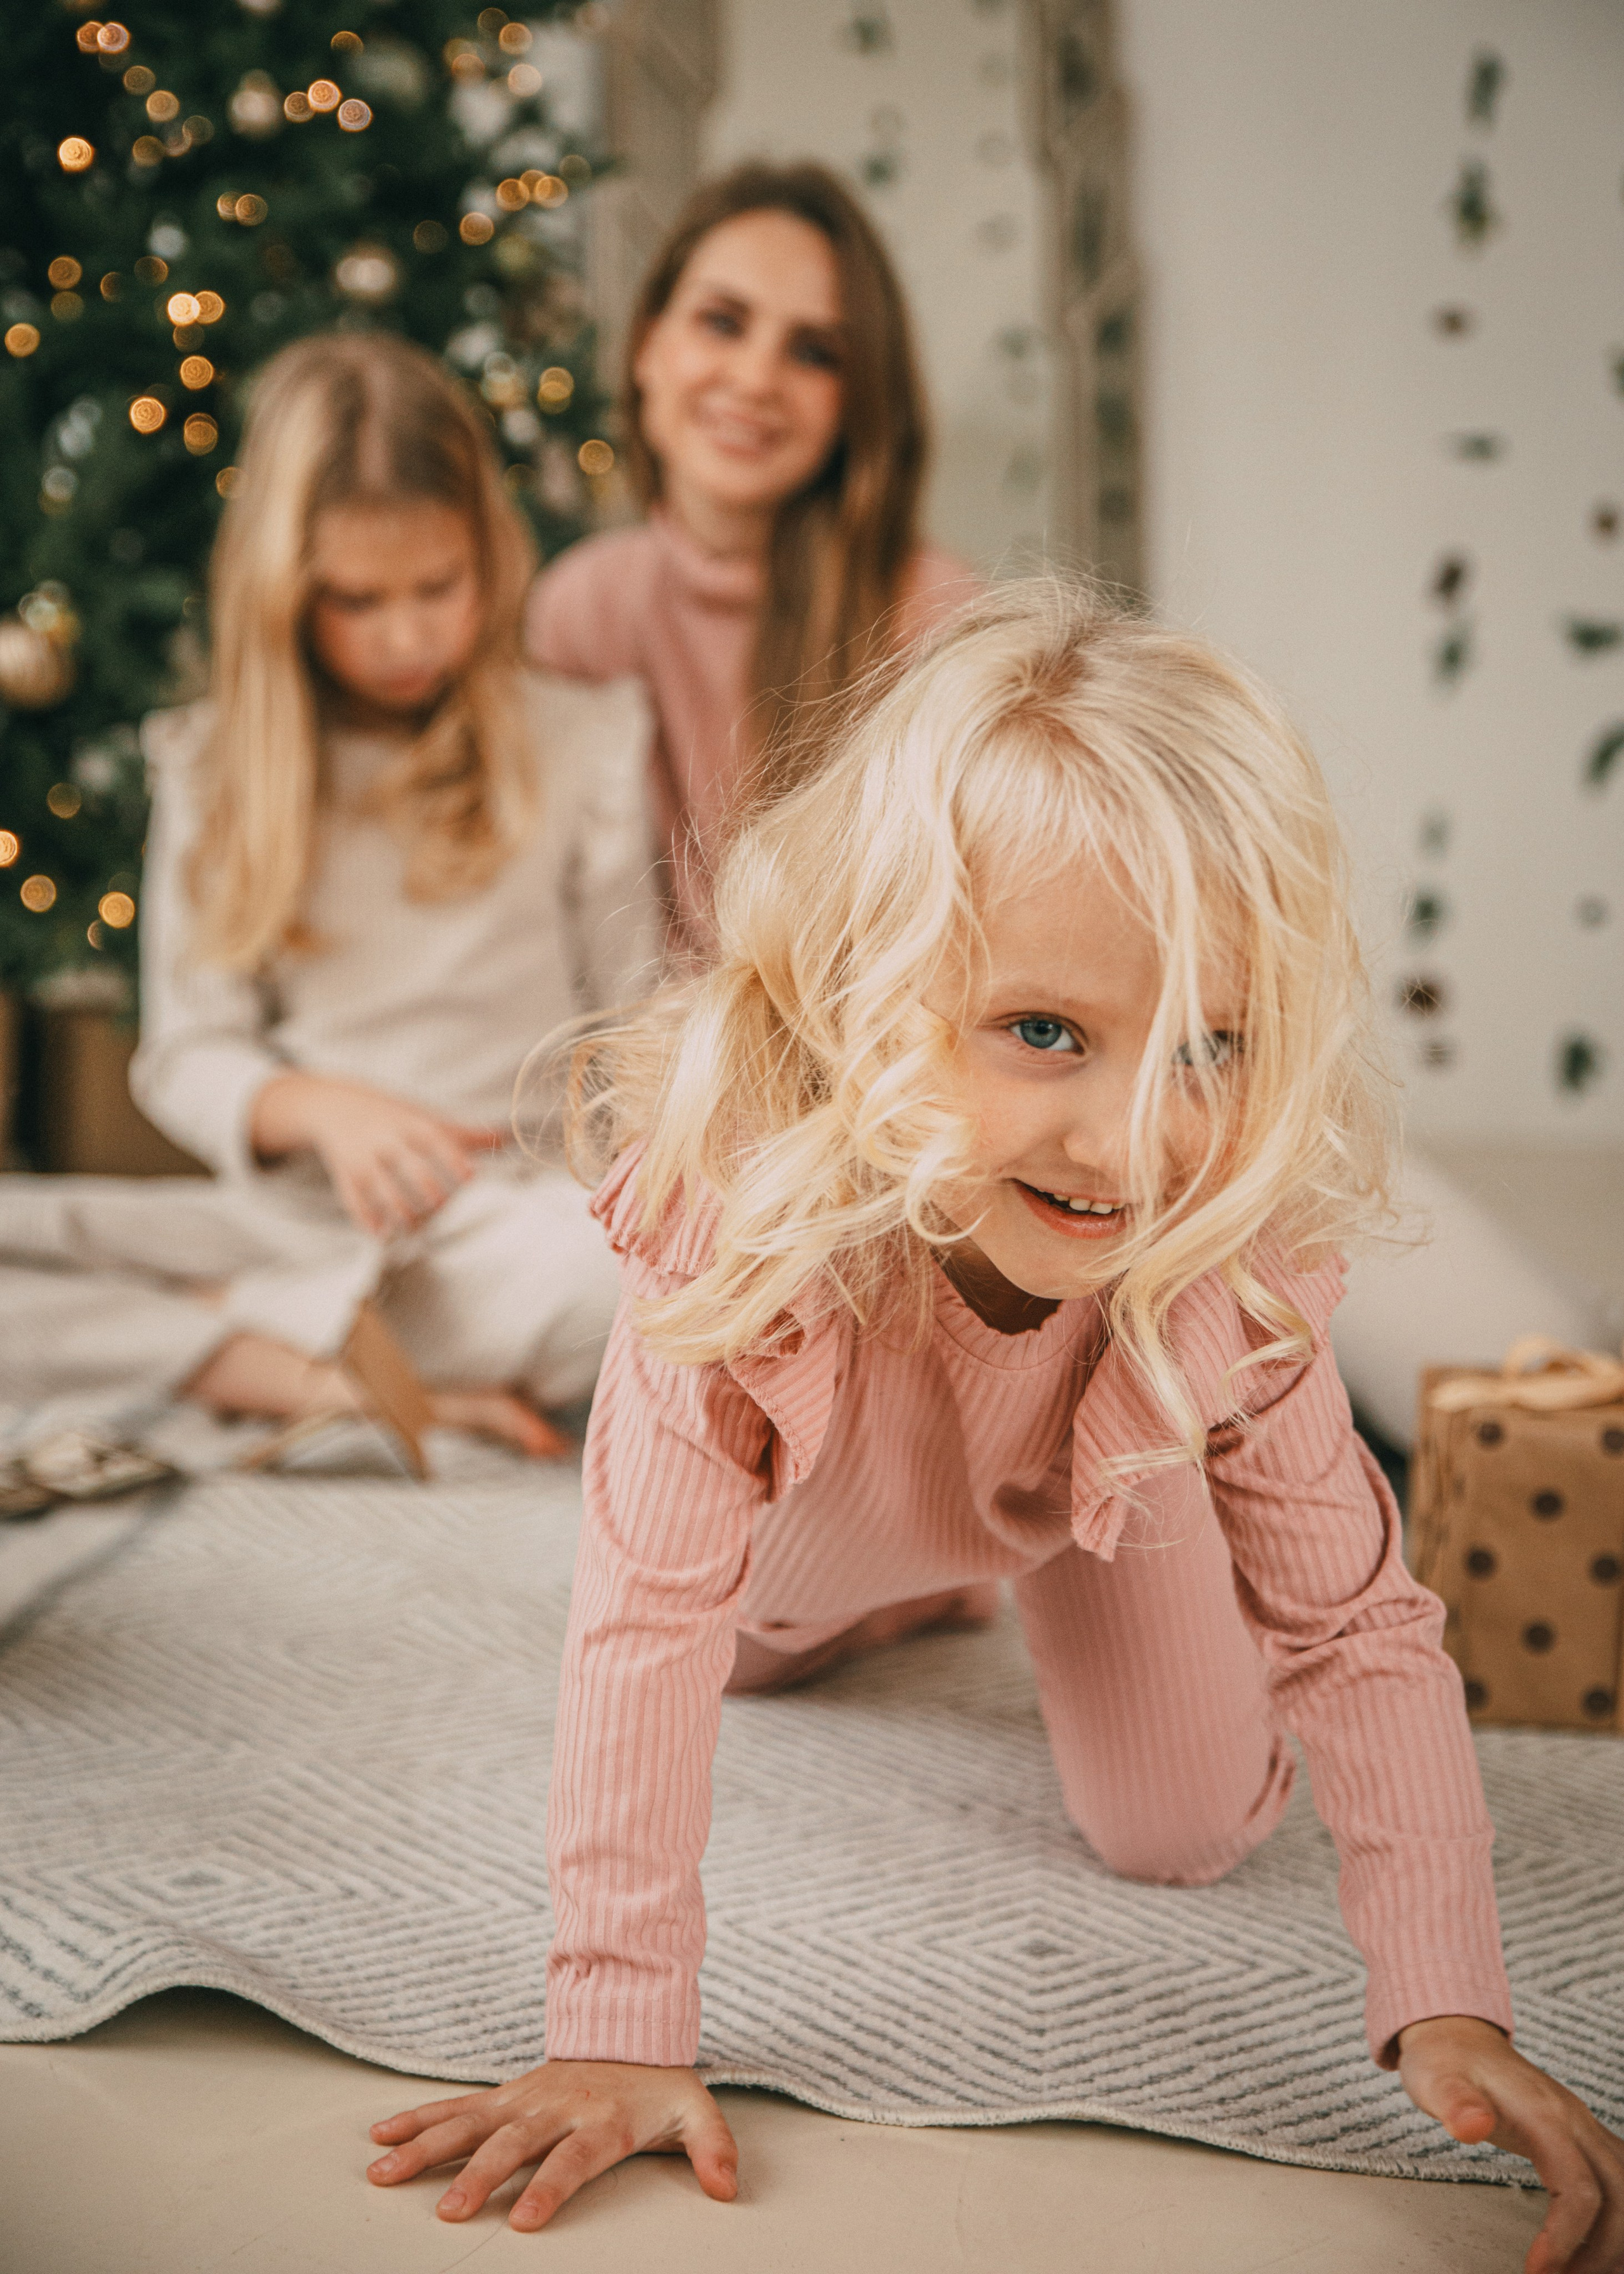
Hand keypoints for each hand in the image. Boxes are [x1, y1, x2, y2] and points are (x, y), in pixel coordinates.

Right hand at [250, 1072, 506, 1237]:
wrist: (333, 1106)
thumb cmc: (393, 1116)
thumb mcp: (424, 1117)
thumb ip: (464, 1134)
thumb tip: (508, 1137)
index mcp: (410, 1124)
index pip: (434, 1140)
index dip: (453, 1158)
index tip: (471, 1176)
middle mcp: (385, 1140)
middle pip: (408, 1166)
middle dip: (425, 1186)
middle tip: (441, 1203)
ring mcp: (363, 1159)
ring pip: (380, 1188)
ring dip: (397, 1209)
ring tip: (413, 1226)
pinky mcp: (345, 1176)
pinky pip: (353, 1200)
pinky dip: (366, 1218)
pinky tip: (382, 1233)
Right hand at [367, 2058, 738, 2229]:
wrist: (628, 2029)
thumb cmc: (657, 2084)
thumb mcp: (696, 2110)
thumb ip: (713, 2148)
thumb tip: (728, 2188)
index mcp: (601, 2118)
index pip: (574, 2157)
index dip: (551, 2186)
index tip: (526, 2219)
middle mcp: (555, 2107)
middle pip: (512, 2143)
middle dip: (479, 2175)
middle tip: (449, 2209)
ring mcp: (524, 2099)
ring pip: (468, 2122)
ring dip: (425, 2145)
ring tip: (384, 2170)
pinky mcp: (504, 2095)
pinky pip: (454, 2107)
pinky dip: (416, 2118)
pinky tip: (380, 2135)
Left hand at [1399, 2015, 1623, 2271]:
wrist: (1457, 2036)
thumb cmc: (1444, 2062)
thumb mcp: (1435, 2079)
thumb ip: (1454, 2103)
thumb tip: (1472, 2125)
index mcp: (1545, 2115)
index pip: (1579, 2190)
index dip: (1565, 2239)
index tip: (1537, 2272)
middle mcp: (1575, 2121)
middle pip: (1619, 2197)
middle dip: (1601, 2251)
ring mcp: (1583, 2127)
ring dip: (1615, 2240)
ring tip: (1581, 2272)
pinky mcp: (1582, 2137)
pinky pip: (1620, 2180)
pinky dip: (1620, 2218)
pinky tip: (1603, 2247)